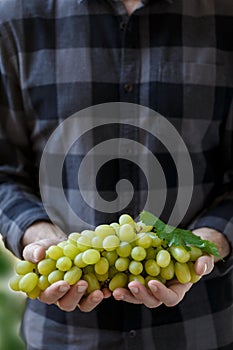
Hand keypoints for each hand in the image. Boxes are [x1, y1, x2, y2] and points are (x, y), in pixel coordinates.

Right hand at [22, 222, 110, 311]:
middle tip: (82, 284)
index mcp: (45, 289)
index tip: (63, 283)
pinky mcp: (91, 288)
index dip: (55, 292)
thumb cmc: (45, 249)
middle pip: (67, 303)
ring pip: (83, 304)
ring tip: (99, 292)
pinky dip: (104, 293)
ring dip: (91, 300)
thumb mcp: (36, 248)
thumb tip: (38, 254)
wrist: (61, 245)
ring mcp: (77, 294)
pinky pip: (97, 294)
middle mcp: (61, 296)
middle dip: (75, 295)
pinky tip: (109, 289)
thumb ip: (33, 252)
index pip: (48, 295)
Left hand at [112, 227, 229, 307]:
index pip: (170, 297)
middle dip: (140, 295)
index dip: (161, 293)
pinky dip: (119, 281)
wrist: (184, 243)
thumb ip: (204, 262)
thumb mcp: (203, 254)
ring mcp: (148, 282)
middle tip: (132, 285)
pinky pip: (128, 281)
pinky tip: (109, 278)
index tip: (153, 283)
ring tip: (116, 289)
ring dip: (126, 293)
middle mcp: (161, 289)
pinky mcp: (138, 274)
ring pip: (136, 294)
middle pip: (150, 300)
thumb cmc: (194, 251)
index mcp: (177, 287)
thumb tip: (200, 267)